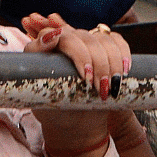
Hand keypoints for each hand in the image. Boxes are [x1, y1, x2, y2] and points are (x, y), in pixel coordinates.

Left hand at [24, 13, 129, 156]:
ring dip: (110, 64)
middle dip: (96, 64)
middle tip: (97, 88)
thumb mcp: (40, 97)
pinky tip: (124, 71)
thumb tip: (49, 41)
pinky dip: (123, 54)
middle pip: (85, 39)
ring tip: (109, 88)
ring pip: (103, 40)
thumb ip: (32, 74)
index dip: (76, 53)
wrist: (73, 121)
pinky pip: (116, 41)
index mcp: (45, 48)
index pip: (56, 35)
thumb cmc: (53, 108)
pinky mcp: (104, 47)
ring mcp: (85, 42)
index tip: (85, 76)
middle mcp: (65, 40)